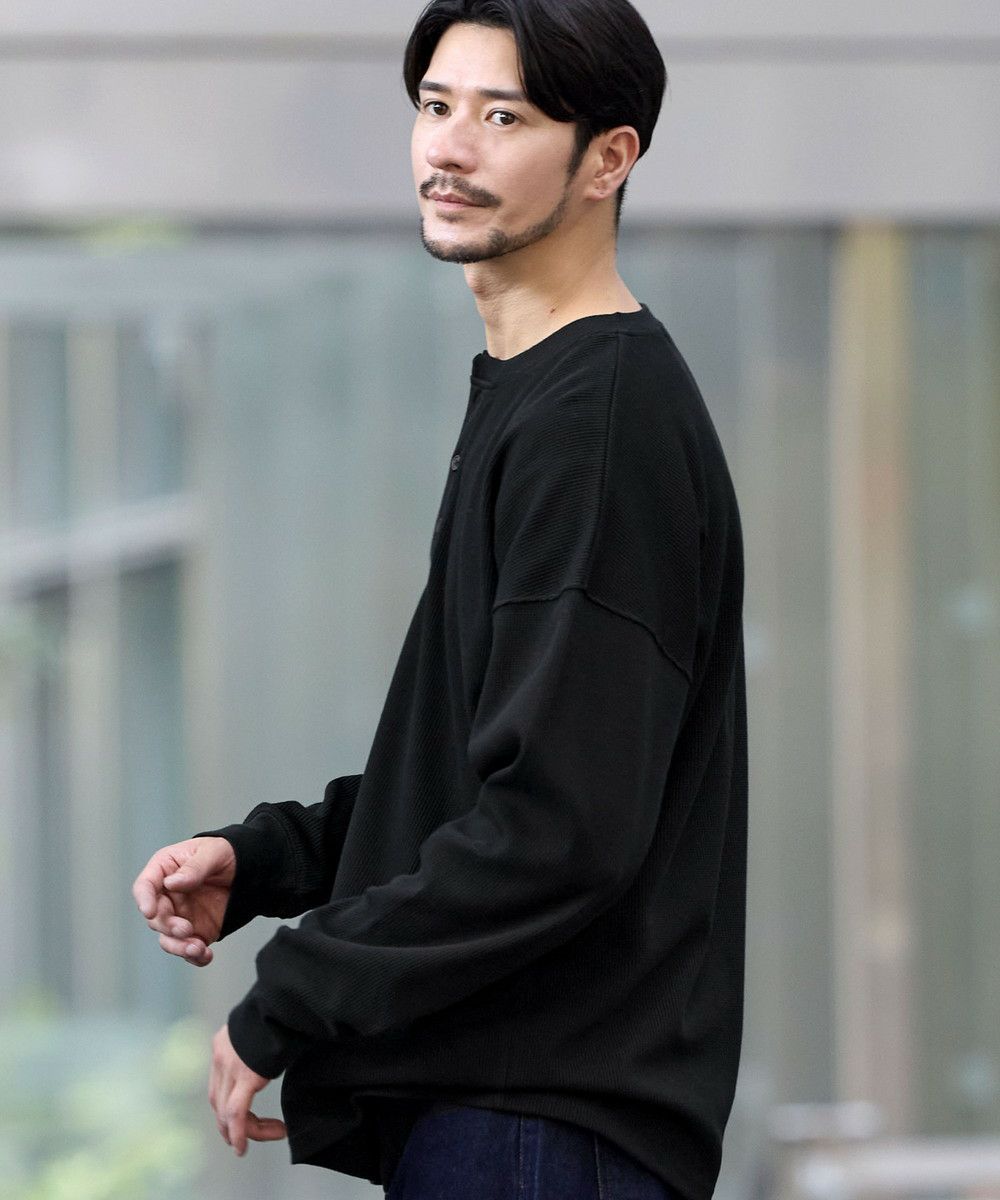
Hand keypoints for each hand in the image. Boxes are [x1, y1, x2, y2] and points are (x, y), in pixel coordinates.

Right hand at [132, 837, 235, 965]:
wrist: (251, 868)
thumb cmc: (227, 853)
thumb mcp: (214, 853)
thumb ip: (194, 868)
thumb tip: (171, 883)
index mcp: (165, 870)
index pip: (145, 886)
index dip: (144, 899)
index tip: (149, 911)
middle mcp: (168, 896)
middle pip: (155, 917)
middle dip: (168, 926)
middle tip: (186, 929)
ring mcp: (181, 916)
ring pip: (168, 938)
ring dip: (178, 947)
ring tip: (197, 949)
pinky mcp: (196, 932)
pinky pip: (189, 949)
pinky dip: (195, 956)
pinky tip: (206, 956)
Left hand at [209, 1023, 286, 1155]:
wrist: (284, 1001)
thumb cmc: (280, 1012)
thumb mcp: (260, 1032)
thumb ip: (256, 1049)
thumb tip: (268, 1057)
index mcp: (222, 1044)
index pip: (218, 1087)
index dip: (227, 1109)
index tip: (246, 1119)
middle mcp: (220, 1057)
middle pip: (218, 1103)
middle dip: (233, 1126)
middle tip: (251, 1137)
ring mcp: (229, 1066)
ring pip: (227, 1112)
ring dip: (246, 1130)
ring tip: (271, 1134)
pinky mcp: (245, 1076)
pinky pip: (238, 1114)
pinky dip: (240, 1133)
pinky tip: (244, 1147)